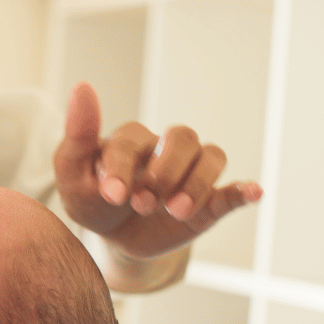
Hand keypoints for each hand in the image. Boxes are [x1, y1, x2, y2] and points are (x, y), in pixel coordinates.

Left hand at [54, 83, 261, 258]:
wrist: (114, 238)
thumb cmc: (91, 199)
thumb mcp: (72, 174)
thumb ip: (78, 134)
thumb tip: (82, 85)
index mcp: (131, 139)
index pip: (134, 140)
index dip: (124, 167)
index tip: (112, 196)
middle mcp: (165, 149)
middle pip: (182, 137)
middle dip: (164, 173)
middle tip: (140, 205)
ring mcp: (189, 174)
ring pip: (211, 156)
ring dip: (197, 183)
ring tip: (175, 210)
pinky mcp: (208, 202)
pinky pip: (233, 190)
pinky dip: (243, 190)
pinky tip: (252, 192)